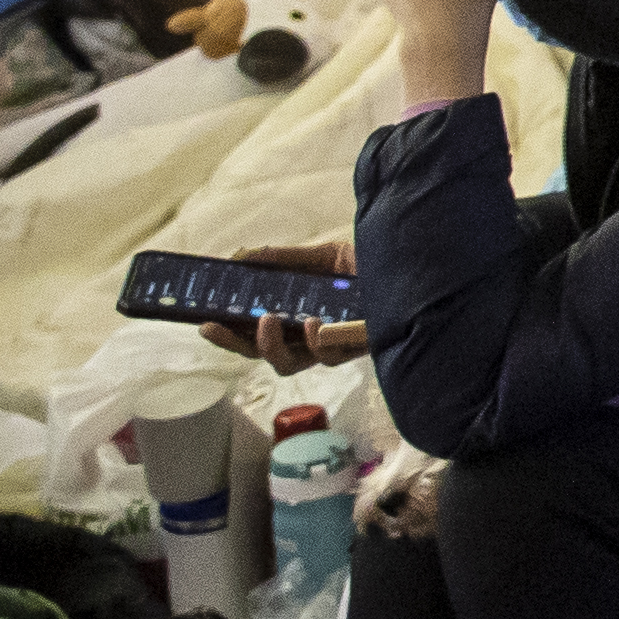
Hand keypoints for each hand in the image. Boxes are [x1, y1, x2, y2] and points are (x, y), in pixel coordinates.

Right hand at [200, 238, 369, 373]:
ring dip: (273, 345)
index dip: (228, 336)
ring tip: (268, 320)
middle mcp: (314, 339)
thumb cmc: (367, 266)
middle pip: (265, 356)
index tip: (204, 324)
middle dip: (238, 344)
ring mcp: (336, 345)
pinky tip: (313, 322)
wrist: (413, 263)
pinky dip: (318, 340)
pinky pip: (333, 353)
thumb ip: (281, 258)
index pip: (255, 337)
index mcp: (299, 321)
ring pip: (293, 363)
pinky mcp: (360, 345)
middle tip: (219, 326)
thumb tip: (237, 257)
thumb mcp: (321, 256)